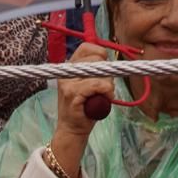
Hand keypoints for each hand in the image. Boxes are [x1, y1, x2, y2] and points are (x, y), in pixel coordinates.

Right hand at [48, 42, 111, 175]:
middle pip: (96, 59)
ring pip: (99, 71)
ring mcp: (68, 82)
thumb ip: (96, 72)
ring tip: (103, 96)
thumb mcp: (89, 85)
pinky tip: (106, 98)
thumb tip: (111, 61)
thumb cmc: (84, 108)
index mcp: (69, 67)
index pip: (86, 47)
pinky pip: (97, 84)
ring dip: (108, 84)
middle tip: (105, 88)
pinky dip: (106, 91)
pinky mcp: (72, 93)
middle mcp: (66, 71)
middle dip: (107, 72)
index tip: (105, 68)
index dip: (100, 54)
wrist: (72, 130)